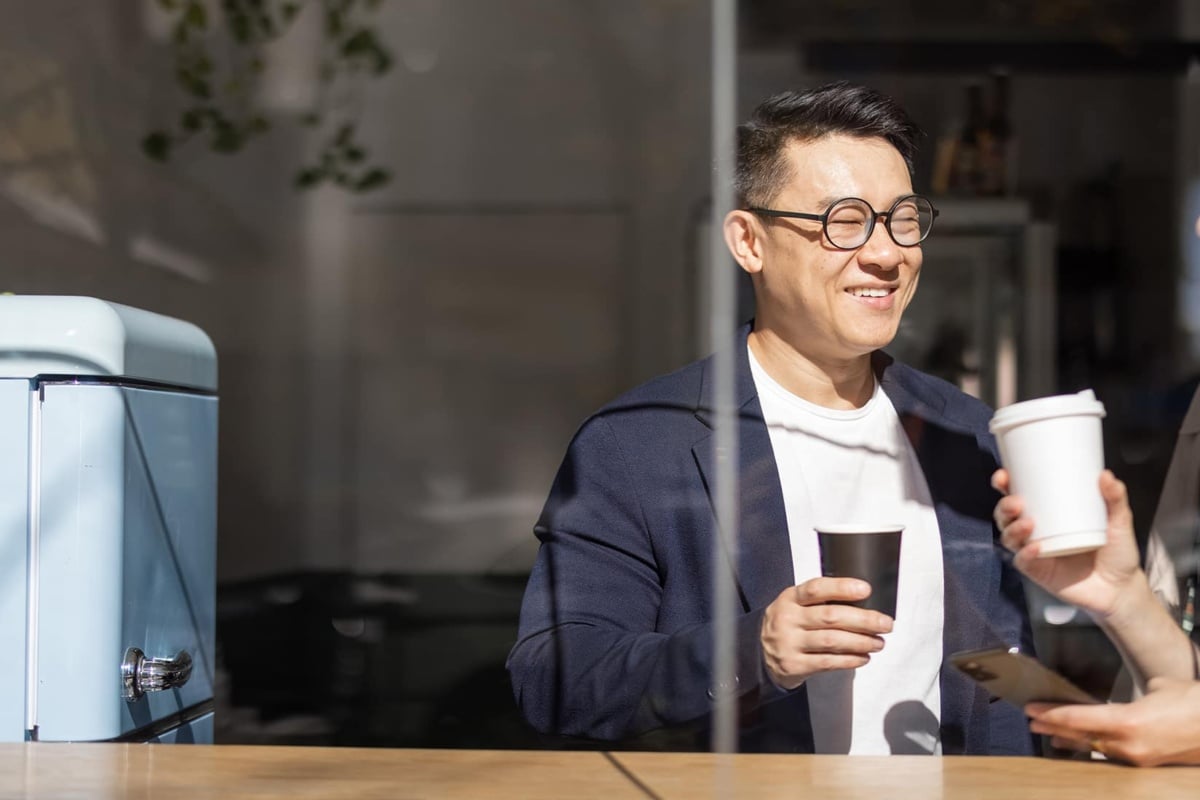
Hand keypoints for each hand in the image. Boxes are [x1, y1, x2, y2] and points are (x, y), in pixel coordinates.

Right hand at [760, 577, 892, 689]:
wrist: (760, 652)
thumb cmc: (789, 624)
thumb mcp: (795, 605)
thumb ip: (821, 601)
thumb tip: (864, 602)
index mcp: (790, 598)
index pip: (816, 589)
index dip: (842, 588)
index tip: (866, 589)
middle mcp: (787, 618)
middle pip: (830, 617)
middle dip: (863, 620)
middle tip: (886, 623)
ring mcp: (789, 643)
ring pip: (832, 641)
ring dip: (861, 642)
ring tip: (879, 642)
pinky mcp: (794, 665)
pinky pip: (827, 662)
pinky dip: (850, 660)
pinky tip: (863, 657)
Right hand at [992, 468, 1139, 617]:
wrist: (1122, 589)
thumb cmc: (1118, 553)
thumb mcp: (1119, 522)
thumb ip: (1115, 499)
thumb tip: (1106, 475)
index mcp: (1049, 514)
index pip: (1019, 495)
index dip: (1005, 485)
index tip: (1004, 476)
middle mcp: (1037, 532)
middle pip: (1007, 516)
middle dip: (1004, 507)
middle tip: (1017, 502)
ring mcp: (1036, 552)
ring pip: (1009, 537)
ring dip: (1012, 529)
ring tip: (1027, 523)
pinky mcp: (1039, 572)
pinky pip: (1023, 561)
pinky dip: (1025, 554)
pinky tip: (1036, 547)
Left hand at [1026, 677, 1199, 766]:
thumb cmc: (1194, 702)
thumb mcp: (1158, 687)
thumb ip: (1132, 694)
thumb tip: (1122, 696)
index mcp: (1128, 722)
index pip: (1078, 718)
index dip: (1052, 714)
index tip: (1031, 709)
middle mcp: (1128, 743)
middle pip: (1081, 735)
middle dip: (1054, 728)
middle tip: (1032, 722)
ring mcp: (1138, 756)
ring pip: (1095, 747)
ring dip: (1071, 740)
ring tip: (1050, 735)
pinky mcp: (1147, 762)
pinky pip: (1112, 753)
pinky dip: (1094, 745)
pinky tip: (1084, 743)